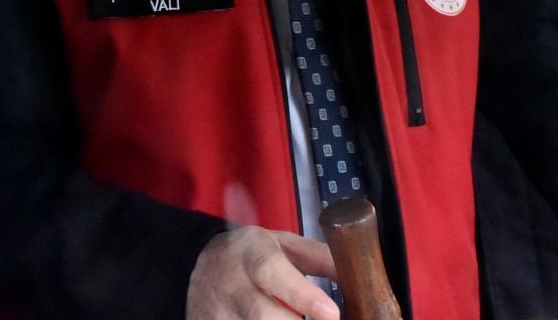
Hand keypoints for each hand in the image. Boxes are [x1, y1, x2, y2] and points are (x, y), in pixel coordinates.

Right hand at [185, 227, 339, 319]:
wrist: (198, 265)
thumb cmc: (251, 256)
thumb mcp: (284, 244)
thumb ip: (321, 258)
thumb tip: (359, 275)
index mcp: (251, 254)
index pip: (273, 272)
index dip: (303, 296)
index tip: (331, 313)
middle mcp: (231, 284)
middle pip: (264, 316)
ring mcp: (217, 315)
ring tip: (293, 319)